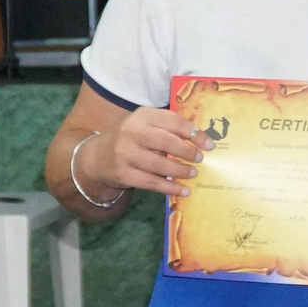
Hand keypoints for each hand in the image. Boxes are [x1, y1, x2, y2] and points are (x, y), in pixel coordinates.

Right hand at [88, 108, 208, 197]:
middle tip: (200, 158)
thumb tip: (201, 140)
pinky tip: (183, 191)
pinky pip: (151, 182)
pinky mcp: (123, 173)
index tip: (209, 144)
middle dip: (187, 151)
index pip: (172, 121)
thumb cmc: (132, 140)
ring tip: (193, 173)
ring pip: (159, 164)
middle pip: (166, 141)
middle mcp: (131, 132)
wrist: (98, 157)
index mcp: (142, 116)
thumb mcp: (146, 126)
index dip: (193, 132)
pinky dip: (170, 188)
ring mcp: (125, 153)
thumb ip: (169, 129)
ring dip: (180, 170)